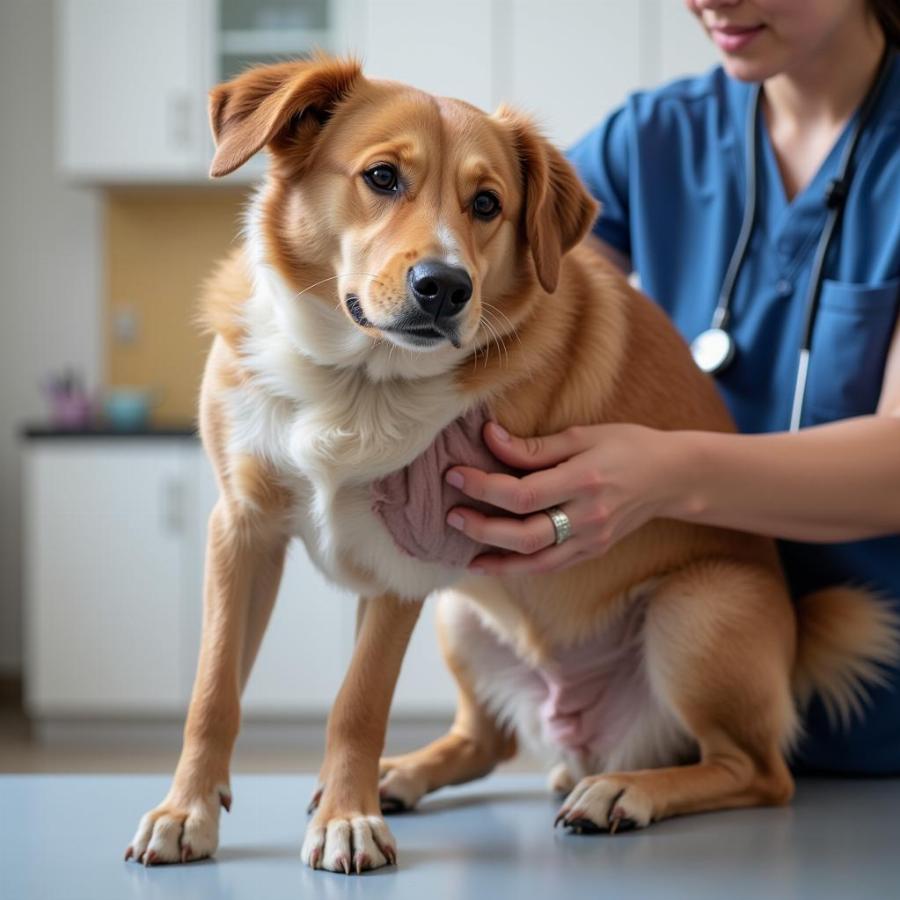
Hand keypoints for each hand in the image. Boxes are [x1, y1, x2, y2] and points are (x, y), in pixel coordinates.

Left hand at [445, 422, 687, 574]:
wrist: (671, 477)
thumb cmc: (627, 446)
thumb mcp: (583, 435)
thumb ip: (534, 446)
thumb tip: (490, 438)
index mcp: (584, 480)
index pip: (522, 493)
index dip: (483, 486)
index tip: (456, 475)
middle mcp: (588, 517)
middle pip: (524, 534)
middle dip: (481, 527)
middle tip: (451, 514)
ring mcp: (592, 540)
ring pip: (535, 560)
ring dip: (494, 556)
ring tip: (464, 546)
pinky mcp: (592, 551)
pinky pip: (549, 565)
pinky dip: (518, 567)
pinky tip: (492, 561)